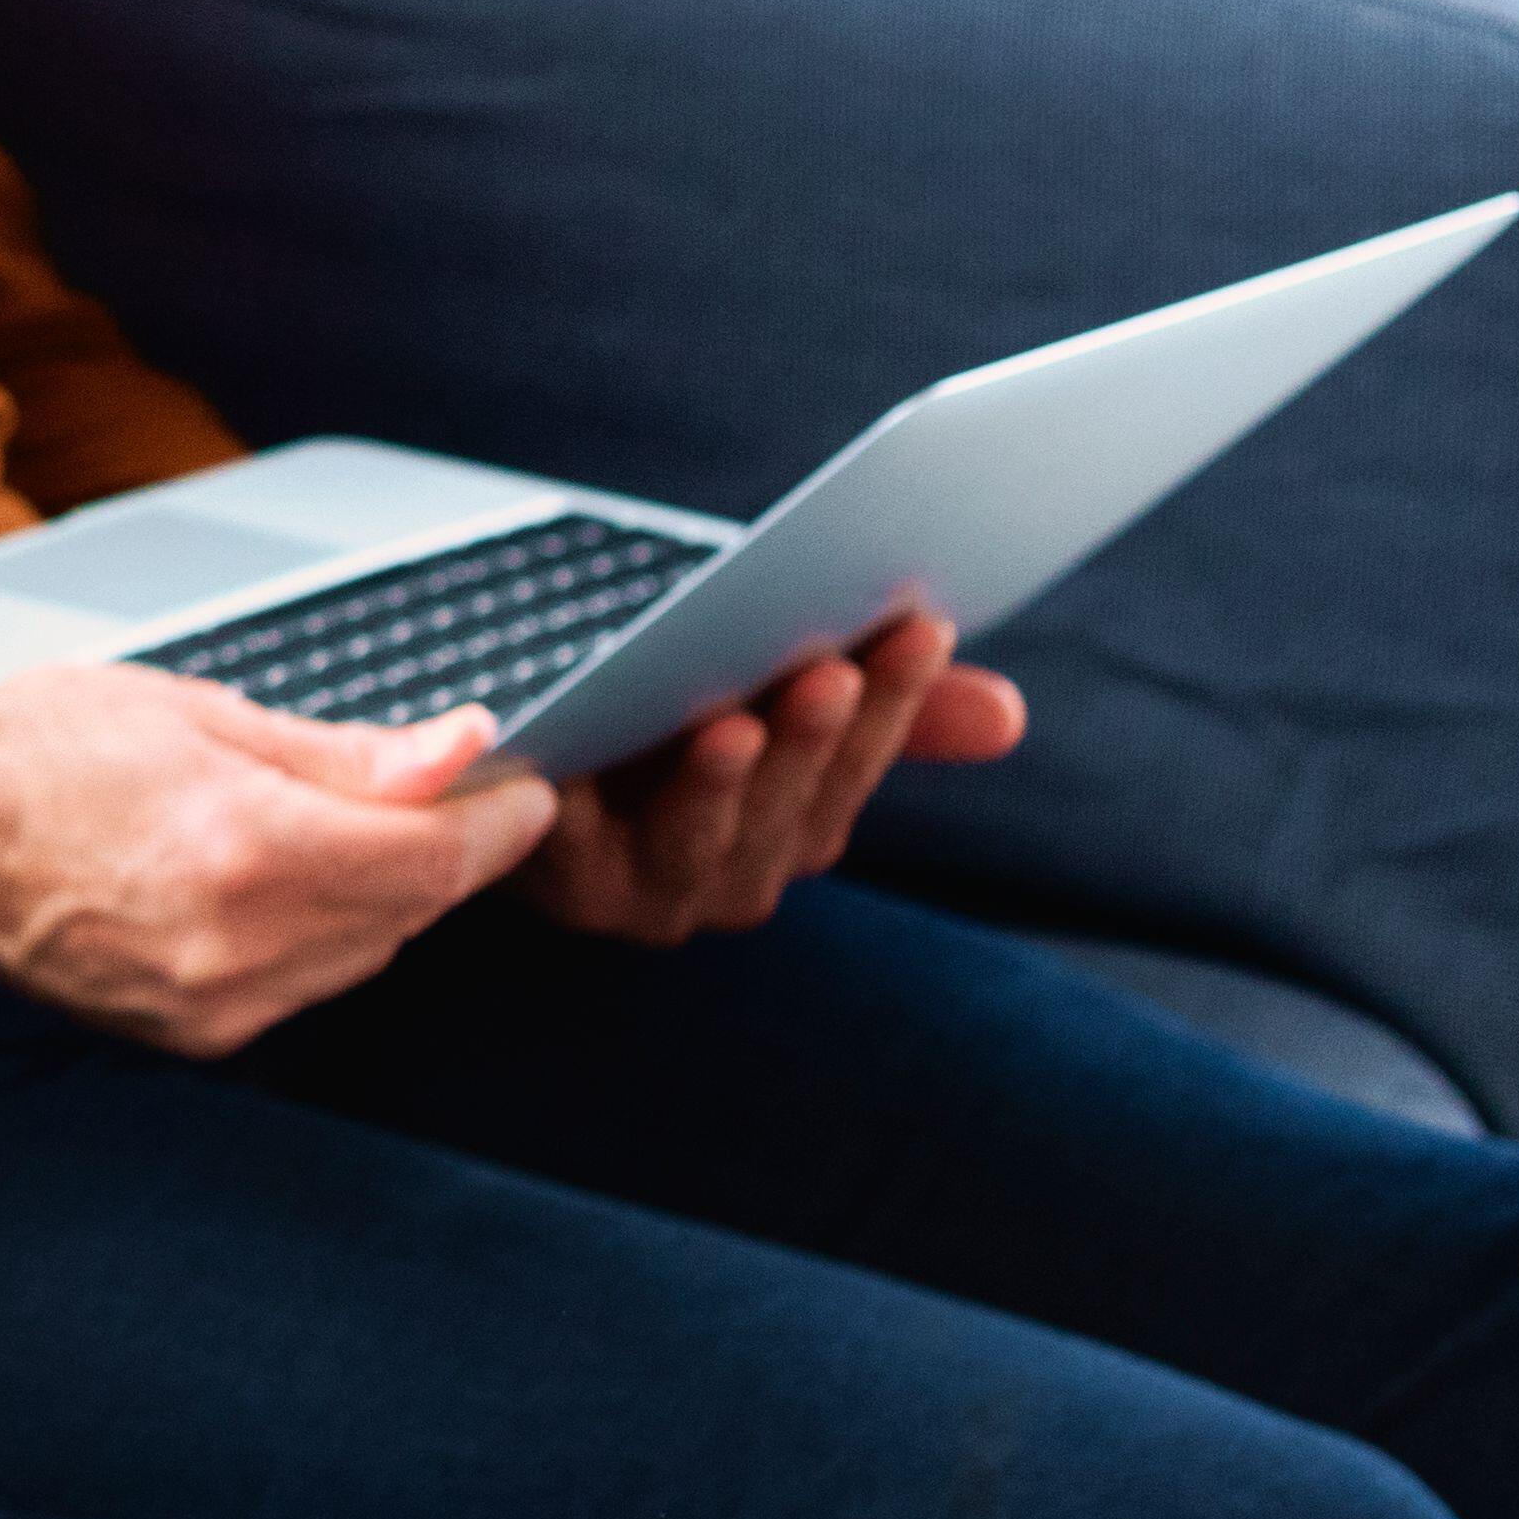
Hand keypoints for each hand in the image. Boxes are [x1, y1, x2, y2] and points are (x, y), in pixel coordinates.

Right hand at [0, 663, 562, 1055]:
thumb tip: (462, 752)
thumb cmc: (26, 751)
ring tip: (336, 822)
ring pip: (372, 951)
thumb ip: (342, 751)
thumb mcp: (191, 710)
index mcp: (242, 846)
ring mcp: (213, 1002)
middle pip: (415, 909)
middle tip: (440, 784)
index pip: (438, 857)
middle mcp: (235, 943)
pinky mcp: (193, 1033)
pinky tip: (276, 878)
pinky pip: (309, 982)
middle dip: (446, 846)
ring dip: (387, 891)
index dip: (502, 819)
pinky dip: (323, 930)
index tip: (523, 782)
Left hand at [513, 611, 1024, 944]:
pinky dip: (579, 804)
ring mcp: (643, 894)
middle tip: (829, 671)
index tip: (920, 624)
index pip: (861, 769)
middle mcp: (734, 882)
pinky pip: (569, 847)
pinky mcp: (550, 883)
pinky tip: (583, 753)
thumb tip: (1008, 716)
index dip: (895, 704)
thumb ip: (870, 701)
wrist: (510, 752)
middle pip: (789, 816)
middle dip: (815, 745)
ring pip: (697, 845)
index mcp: (799, 831)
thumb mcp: (760, 687)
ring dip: (718, 788)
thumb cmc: (652, 706)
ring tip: (732, 726)